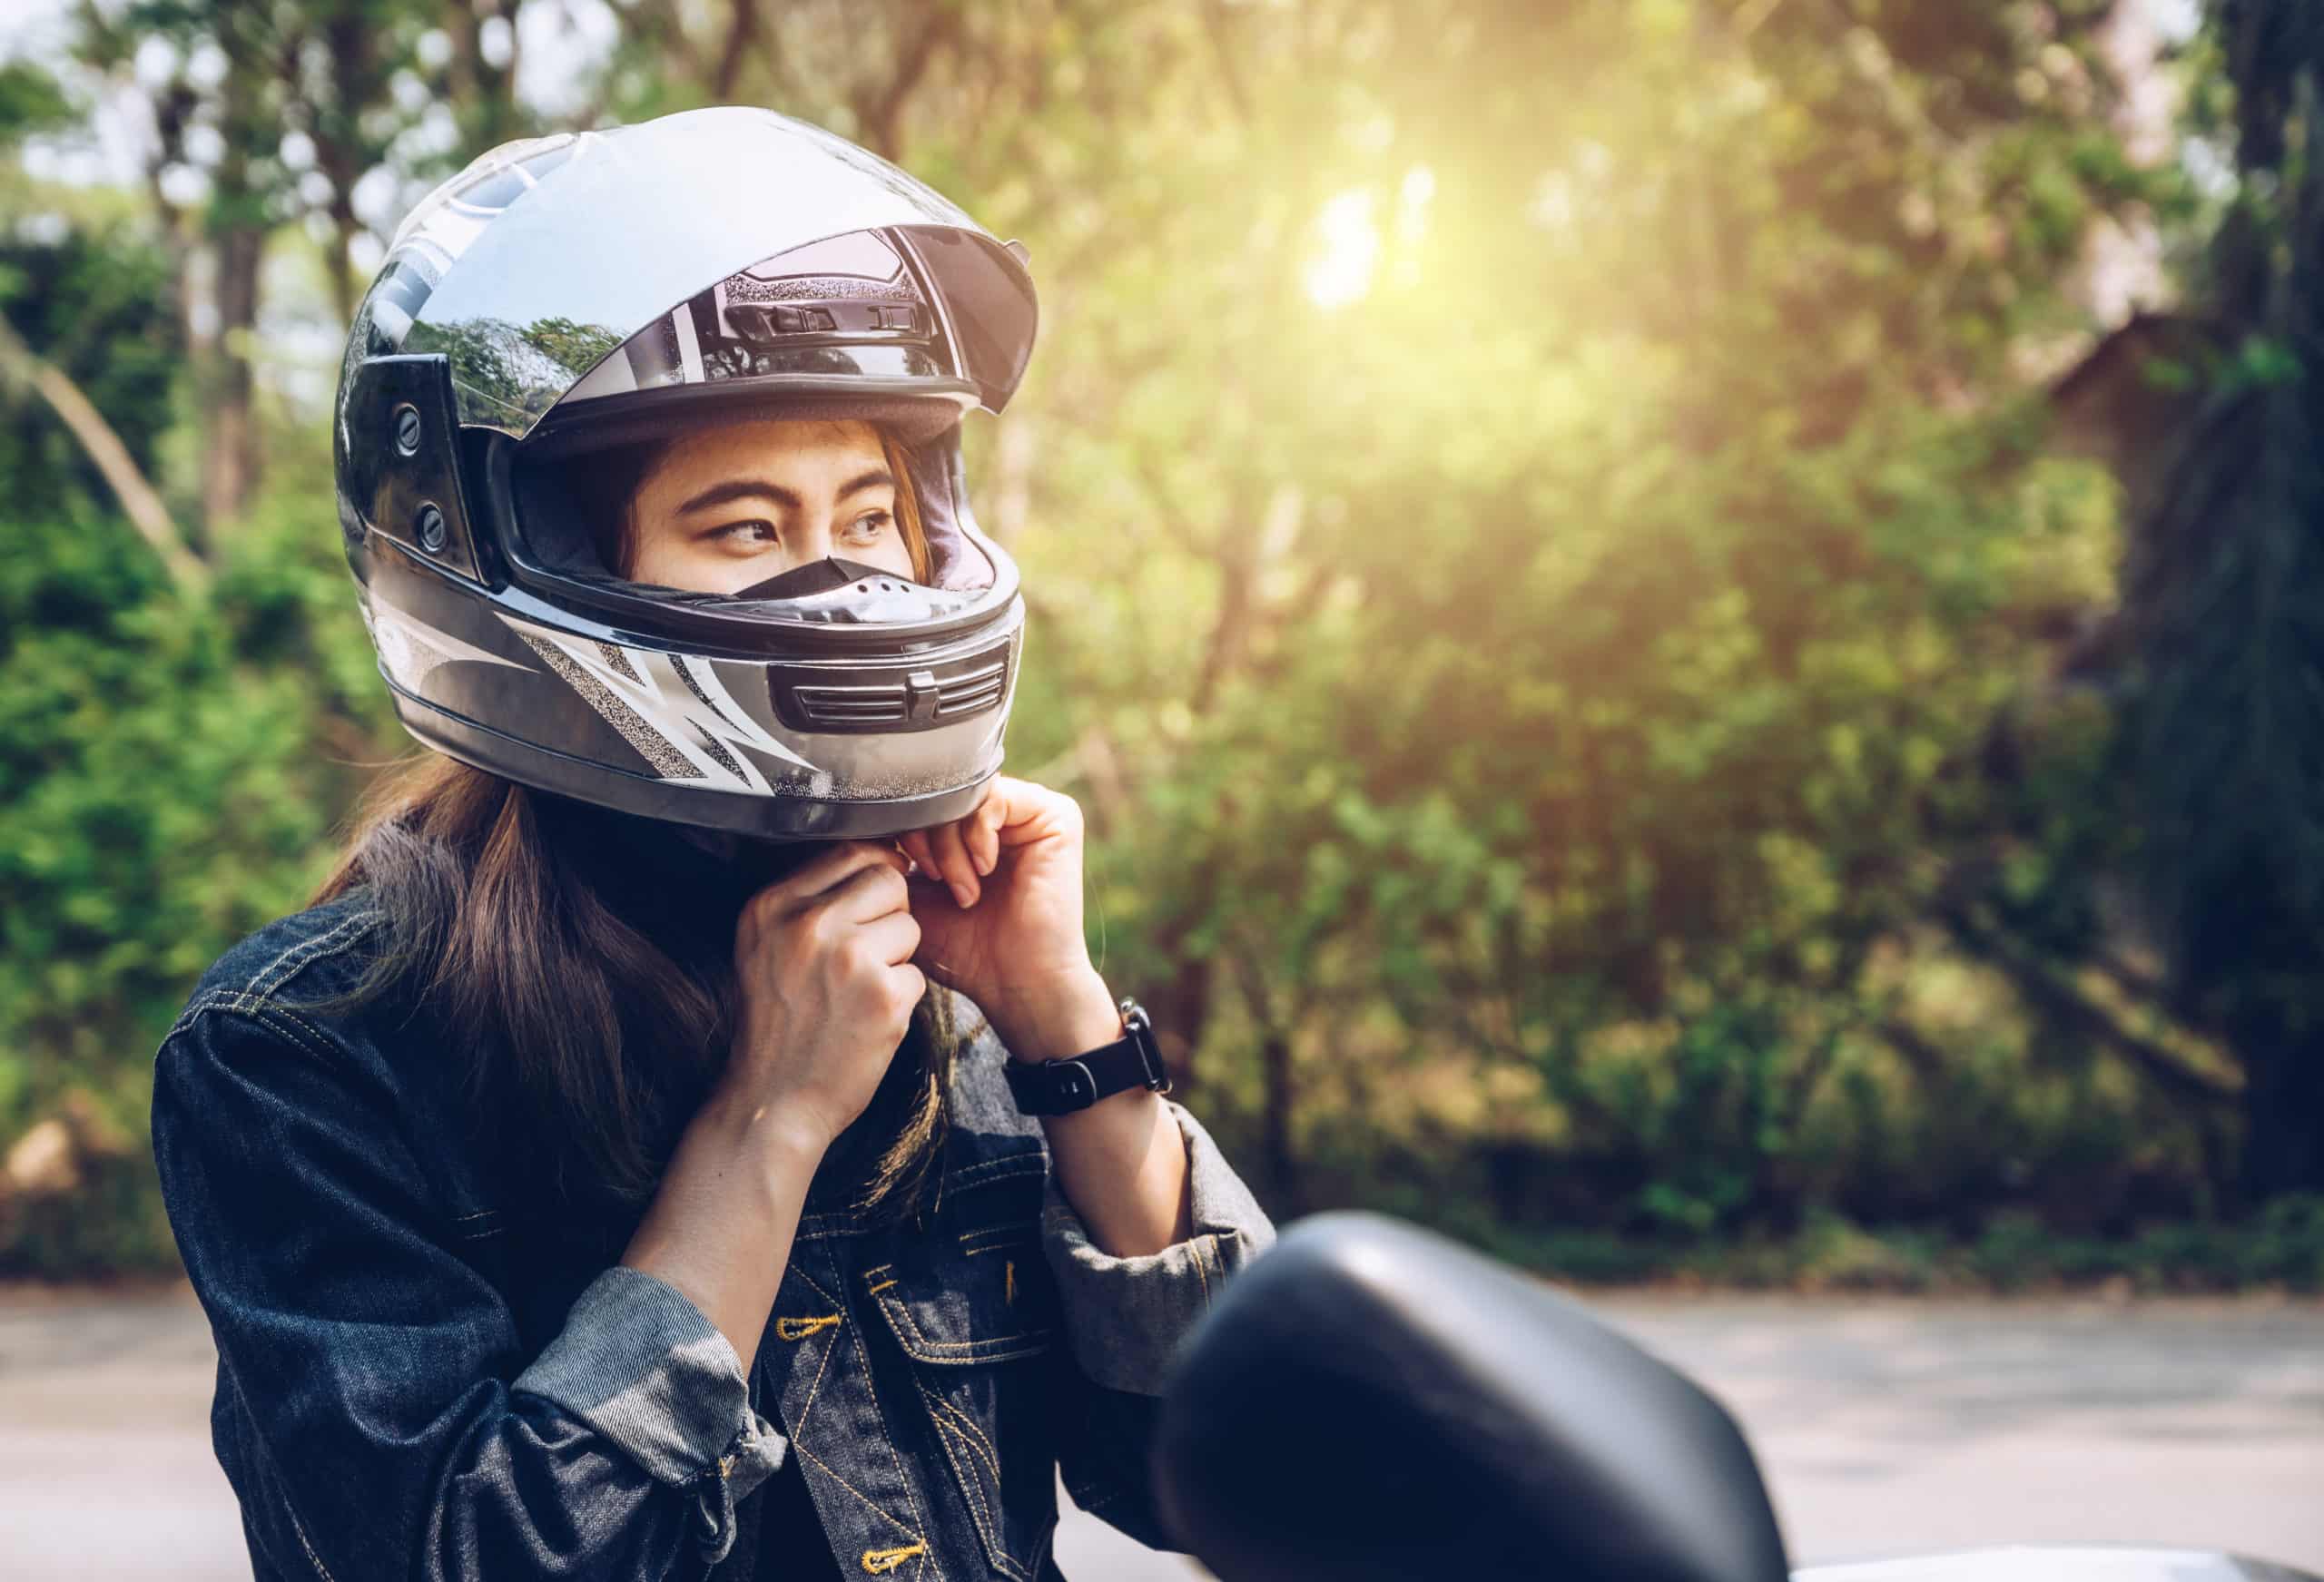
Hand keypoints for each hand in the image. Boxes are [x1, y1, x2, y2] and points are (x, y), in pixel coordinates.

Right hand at [718, 841, 924, 1151]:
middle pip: (888, 879)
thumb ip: (808, 901)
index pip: (850, 851)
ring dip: (897, 960)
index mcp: (773, 906)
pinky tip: (867, 1022)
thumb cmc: (777, 1024)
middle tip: (867, 956)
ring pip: (910, 926)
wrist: (772, 1102)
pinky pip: (918, 975)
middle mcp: (807, 924)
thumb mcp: (766, 948)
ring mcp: (847, 958)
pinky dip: (901, 1001)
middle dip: (890, 913)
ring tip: (859, 993)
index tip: (874, 903)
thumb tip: (879, 853)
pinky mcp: (883, 996)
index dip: (875, 873)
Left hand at [897, 776, 1115, 1058]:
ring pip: (966, 794)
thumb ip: (889, 856)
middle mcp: (1003, 813)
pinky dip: (977, 836)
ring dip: (951, 843)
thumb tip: (856, 817)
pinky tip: (982, 873)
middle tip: (933, 881)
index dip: (901, 827)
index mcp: (970, 827)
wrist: (1019, 984)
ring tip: (962, 889)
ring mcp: (1030, 811)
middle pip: (942, 791)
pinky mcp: (1056, 816)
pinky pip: (996, 798)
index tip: (901, 871)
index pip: (922, 798)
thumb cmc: (965, 950)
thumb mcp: (912, 896)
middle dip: (925, 835)